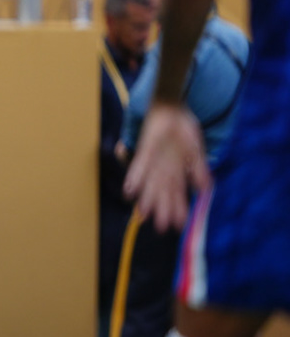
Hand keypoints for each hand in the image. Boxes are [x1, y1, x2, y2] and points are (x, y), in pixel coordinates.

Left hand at [125, 103, 210, 232]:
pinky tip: (129, 192)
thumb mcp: (196, 151)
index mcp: (177, 171)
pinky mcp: (144, 150)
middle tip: (160, 229)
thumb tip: (206, 191)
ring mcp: (152, 161)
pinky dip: (135, 179)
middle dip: (162, 210)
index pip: (178, 194)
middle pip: (162, 193)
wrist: (172, 108)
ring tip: (143, 216)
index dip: (178, 209)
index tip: (179, 225)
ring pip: (150, 185)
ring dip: (147, 200)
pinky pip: (139, 166)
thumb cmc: (184, 130)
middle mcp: (163, 170)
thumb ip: (199, 170)